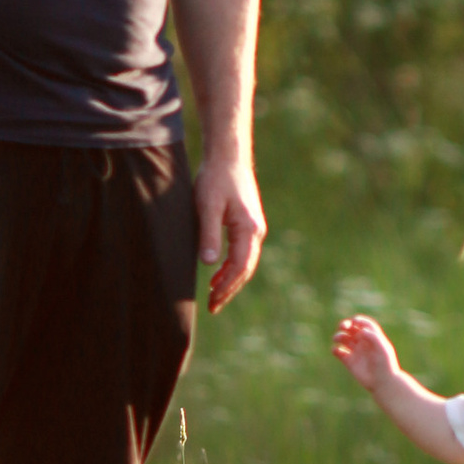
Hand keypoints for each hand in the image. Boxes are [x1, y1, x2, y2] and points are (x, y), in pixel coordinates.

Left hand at [195, 150, 266, 311]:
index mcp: (249, 229)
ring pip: (246, 262)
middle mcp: (256, 230)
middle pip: (246, 269)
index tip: (212, 301)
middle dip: (230, 289)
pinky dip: (231, 266)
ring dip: (231, 280)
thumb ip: (209, 235)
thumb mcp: (207, 207)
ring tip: (214, 294)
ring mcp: (254, 227)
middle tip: (213, 306)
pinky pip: (243, 252)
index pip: (240, 267)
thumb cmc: (215, 179)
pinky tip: (218, 272)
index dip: (227, 287)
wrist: (228, 156)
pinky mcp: (248, 222)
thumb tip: (210, 264)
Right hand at [331, 315, 399, 393]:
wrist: (383, 383)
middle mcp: (363, 343)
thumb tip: (361, 331)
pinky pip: (339, 352)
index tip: (354, 321)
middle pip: (352, 329)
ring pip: (344, 339)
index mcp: (373, 337)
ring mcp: (356, 352)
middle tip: (342, 326)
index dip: (358, 320)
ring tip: (337, 338)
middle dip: (346, 325)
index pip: (364, 324)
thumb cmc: (386, 365)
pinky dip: (335, 350)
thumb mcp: (383, 349)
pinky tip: (336, 351)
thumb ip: (373, 338)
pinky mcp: (349, 362)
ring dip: (339, 336)